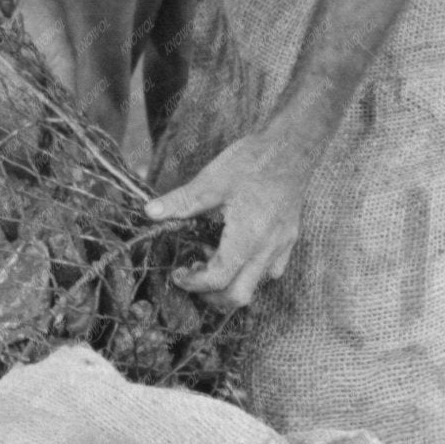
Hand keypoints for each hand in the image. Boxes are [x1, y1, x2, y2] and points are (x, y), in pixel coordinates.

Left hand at [145, 129, 312, 307]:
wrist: (294, 147)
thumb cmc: (254, 161)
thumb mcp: (212, 180)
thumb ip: (181, 201)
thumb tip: (150, 212)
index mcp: (248, 236)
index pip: (218, 279)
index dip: (192, 283)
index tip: (177, 273)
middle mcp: (268, 248)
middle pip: (239, 296)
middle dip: (211, 296)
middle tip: (192, 277)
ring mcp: (282, 246)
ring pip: (256, 285)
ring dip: (231, 283)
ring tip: (211, 260)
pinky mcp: (289, 239)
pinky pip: (270, 270)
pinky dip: (249, 271)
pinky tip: (236, 250)